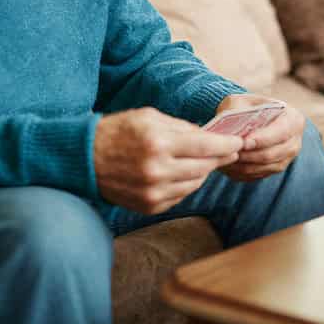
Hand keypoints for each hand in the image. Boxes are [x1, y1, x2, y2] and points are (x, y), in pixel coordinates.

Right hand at [94, 107, 241, 213]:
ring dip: (204, 172)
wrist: (84, 158)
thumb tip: (207, 136)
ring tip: (206, 161)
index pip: (205, 146)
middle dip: (219, 158)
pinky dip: (186, 184)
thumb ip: (180, 127)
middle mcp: (157, 171)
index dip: (226, 145)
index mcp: (158, 143)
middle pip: (204, 167)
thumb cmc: (118, 131)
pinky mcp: (149, 207)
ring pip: (194, 184)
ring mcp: (153, 193)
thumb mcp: (148, 117)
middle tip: (229, 152)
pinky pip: (180, 196)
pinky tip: (183, 174)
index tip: (239, 143)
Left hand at [214, 94, 306, 181]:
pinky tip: (230, 165)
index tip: (244, 142)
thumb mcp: (242, 101)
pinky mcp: (276, 168)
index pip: (281, 132)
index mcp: (293, 118)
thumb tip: (232, 130)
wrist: (251, 117)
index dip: (263, 139)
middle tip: (231, 152)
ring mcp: (287, 157)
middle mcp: (294, 140)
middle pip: (273, 153)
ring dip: (245, 165)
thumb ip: (239, 111)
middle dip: (250, 155)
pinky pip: (260, 174)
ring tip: (227, 159)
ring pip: (265, 167)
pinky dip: (244, 172)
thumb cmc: (247, 106)